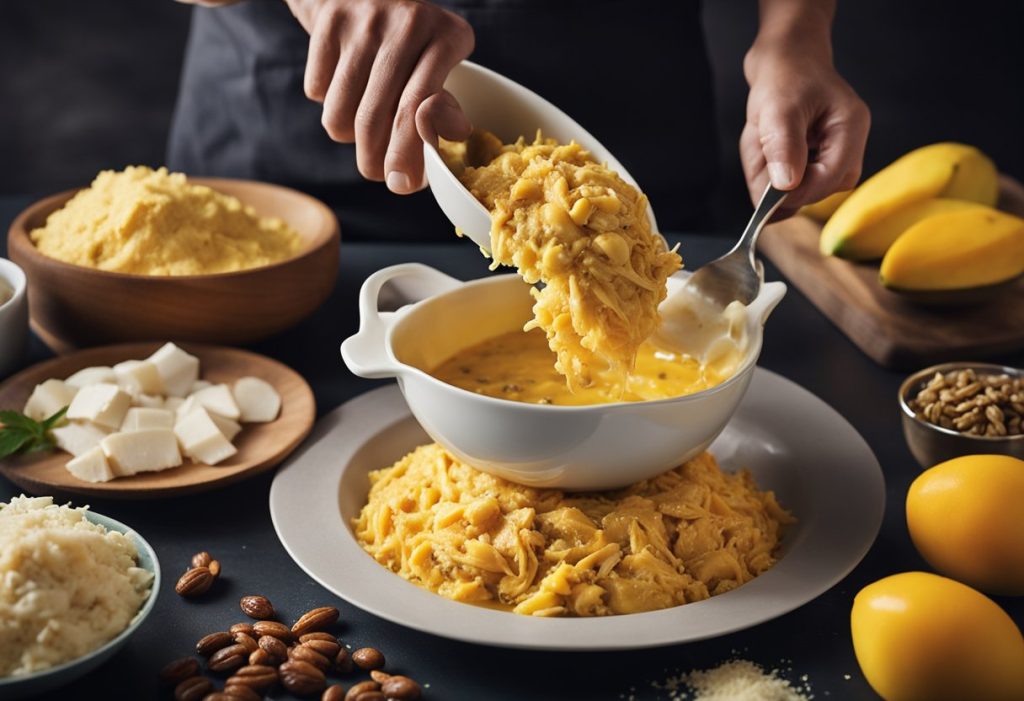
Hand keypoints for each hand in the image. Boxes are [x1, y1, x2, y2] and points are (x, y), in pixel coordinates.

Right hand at [286, 0, 474, 192]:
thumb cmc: (412, 45)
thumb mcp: (440, 67)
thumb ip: (442, 107)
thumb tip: (448, 140)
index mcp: (447, 37)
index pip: (417, 108)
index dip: (407, 153)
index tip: (402, 185)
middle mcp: (408, 23)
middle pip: (374, 117)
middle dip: (373, 160)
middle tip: (378, 171)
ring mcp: (364, 20)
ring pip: (340, 113)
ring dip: (348, 135)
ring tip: (364, 120)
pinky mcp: (329, 20)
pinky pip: (317, 91)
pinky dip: (328, 102)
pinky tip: (346, 85)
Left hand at [740, 33, 869, 217]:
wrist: (784, 56)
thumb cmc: (785, 73)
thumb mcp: (779, 107)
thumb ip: (783, 146)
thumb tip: (786, 186)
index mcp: (850, 127)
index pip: (832, 178)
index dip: (799, 191)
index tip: (766, 192)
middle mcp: (846, 142)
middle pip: (819, 188)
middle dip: (781, 182)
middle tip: (758, 153)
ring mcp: (831, 150)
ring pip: (800, 187)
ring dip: (770, 175)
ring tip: (758, 141)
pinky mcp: (815, 155)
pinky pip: (789, 178)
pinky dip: (768, 170)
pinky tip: (760, 146)